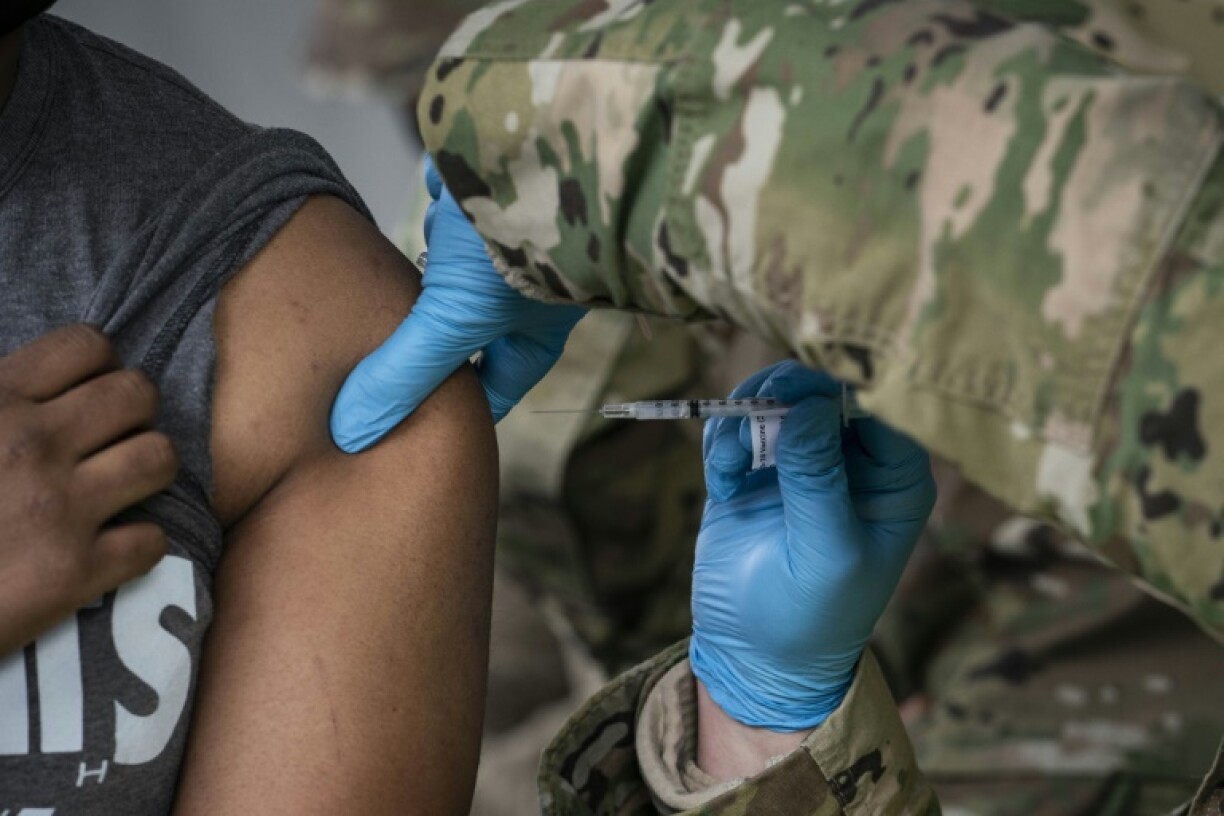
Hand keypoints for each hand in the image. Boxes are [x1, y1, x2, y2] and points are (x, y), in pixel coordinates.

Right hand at [0, 325, 177, 655]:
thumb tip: (18, 390)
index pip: (86, 345)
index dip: (97, 367)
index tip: (82, 394)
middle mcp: (34, 445)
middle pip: (137, 394)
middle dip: (132, 413)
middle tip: (109, 441)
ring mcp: (59, 508)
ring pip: (159, 458)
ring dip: (147, 470)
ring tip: (121, 486)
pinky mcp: (73, 573)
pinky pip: (152, 540)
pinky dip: (139, 545)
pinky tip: (111, 548)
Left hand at [330, 156, 584, 450]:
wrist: (547, 145)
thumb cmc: (516, 245)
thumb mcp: (454, 319)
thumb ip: (404, 373)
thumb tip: (352, 434)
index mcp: (533, 335)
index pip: (492, 389)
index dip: (453, 409)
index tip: (406, 425)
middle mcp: (523, 292)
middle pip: (464, 328)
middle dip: (424, 336)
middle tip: (376, 354)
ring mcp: (507, 240)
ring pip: (452, 265)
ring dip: (427, 264)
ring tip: (396, 272)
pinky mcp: (489, 189)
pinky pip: (452, 202)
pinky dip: (437, 199)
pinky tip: (430, 195)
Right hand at [690, 361, 934, 730]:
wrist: (753, 654)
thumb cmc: (811, 618)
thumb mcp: (826, 556)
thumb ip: (819, 481)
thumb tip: (808, 408)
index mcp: (895, 478)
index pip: (883, 404)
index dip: (842, 388)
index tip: (800, 397)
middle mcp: (855, 459)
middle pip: (823, 388)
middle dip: (783, 395)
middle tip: (749, 416)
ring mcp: (802, 458)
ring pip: (775, 396)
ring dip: (744, 418)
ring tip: (728, 465)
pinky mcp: (755, 466)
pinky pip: (737, 423)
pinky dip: (722, 440)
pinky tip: (721, 483)